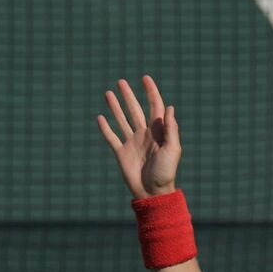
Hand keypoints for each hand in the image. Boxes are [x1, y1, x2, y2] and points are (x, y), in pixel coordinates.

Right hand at [96, 76, 179, 199]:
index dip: (151, 92)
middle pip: (135, 110)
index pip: (154, 107)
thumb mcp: (173, 149)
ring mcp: (132, 143)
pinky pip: (111, 137)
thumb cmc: (166, 172)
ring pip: (122, 120)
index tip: (145, 78)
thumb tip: (169, 107)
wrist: (153, 193)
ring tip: (108, 93)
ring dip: (115, 107)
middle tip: (121, 81)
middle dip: (128, 95)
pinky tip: (100, 117)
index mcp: (158, 132)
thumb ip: (171, 129)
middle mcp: (144, 134)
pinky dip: (105, 128)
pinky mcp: (121, 153)